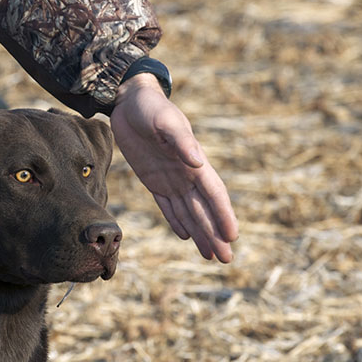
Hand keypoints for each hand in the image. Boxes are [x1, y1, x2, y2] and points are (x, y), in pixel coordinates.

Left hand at [110, 74, 237, 261]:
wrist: (129, 101)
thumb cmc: (150, 108)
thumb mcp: (165, 121)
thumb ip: (181, 141)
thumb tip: (197, 161)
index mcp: (194, 162)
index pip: (213, 194)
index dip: (223, 215)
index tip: (232, 236)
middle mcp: (186, 174)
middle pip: (204, 210)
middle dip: (215, 235)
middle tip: (226, 260)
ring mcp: (171, 179)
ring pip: (189, 212)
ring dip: (200, 234)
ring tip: (211, 256)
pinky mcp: (153, 180)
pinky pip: (168, 206)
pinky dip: (177, 220)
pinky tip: (186, 236)